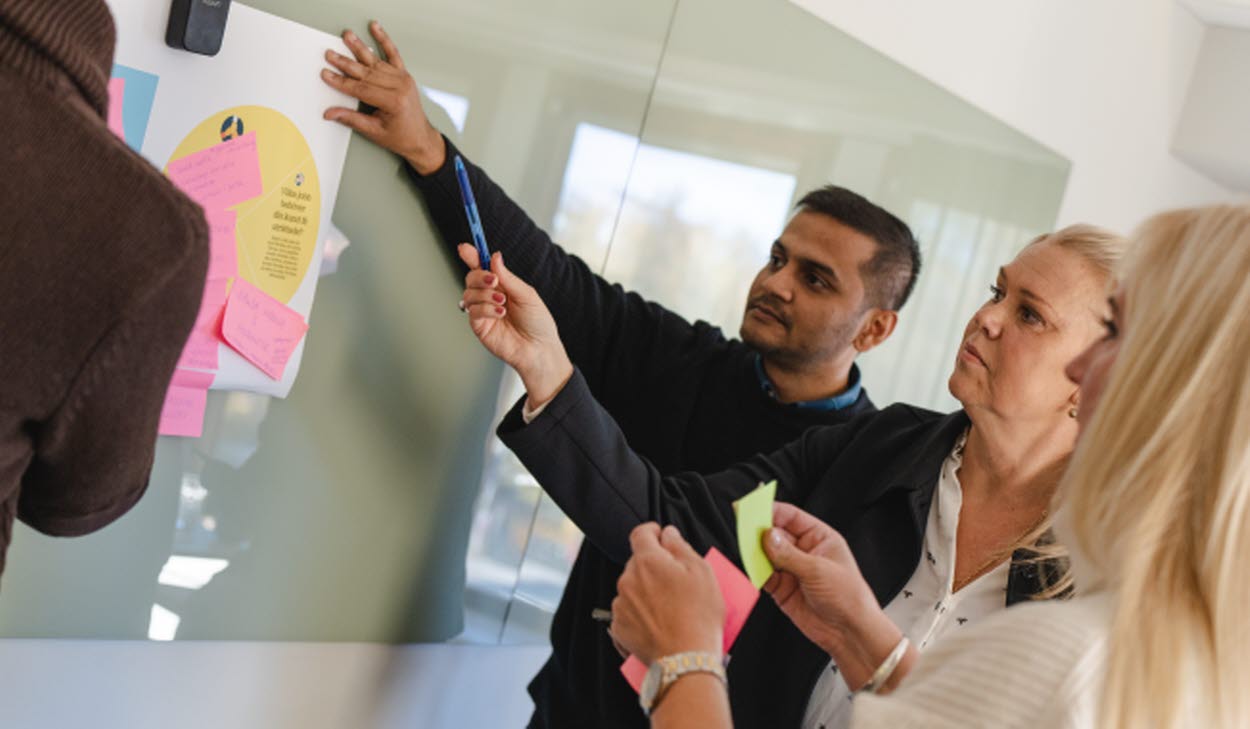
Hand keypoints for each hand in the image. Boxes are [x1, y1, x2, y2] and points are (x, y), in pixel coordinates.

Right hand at [321, 21, 445, 173]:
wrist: (421, 138)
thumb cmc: (401, 137)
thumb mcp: (374, 131)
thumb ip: (352, 119)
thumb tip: (331, 113)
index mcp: (393, 102)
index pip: (361, 89)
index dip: (341, 82)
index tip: (327, 75)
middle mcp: (400, 87)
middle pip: (366, 72)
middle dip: (346, 63)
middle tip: (330, 54)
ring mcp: (403, 79)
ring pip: (376, 61)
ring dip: (359, 48)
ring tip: (347, 36)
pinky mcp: (404, 75)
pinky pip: (393, 54)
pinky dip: (384, 40)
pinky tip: (376, 29)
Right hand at [458, 244, 571, 406]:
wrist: (539, 348)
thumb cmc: (538, 322)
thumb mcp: (526, 294)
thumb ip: (508, 277)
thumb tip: (494, 256)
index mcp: (502, 285)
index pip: (482, 267)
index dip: (472, 256)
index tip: (465, 248)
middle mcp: (489, 296)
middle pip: (471, 277)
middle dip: (479, 275)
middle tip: (493, 280)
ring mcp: (483, 311)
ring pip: (468, 293)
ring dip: (485, 294)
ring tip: (502, 303)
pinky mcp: (479, 326)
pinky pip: (472, 310)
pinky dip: (486, 308)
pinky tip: (500, 313)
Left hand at [610, 524, 724, 665]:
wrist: (686, 660)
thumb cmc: (698, 616)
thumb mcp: (701, 571)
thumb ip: (680, 546)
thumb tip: (668, 534)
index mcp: (647, 562)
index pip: (640, 533)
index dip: (652, 531)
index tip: (660, 536)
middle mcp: (628, 580)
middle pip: (637, 563)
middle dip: (654, 566)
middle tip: (677, 581)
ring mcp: (621, 606)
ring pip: (632, 589)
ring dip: (646, 591)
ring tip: (670, 608)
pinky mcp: (619, 628)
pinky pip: (628, 613)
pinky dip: (640, 614)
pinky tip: (659, 623)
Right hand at [763, 502, 906, 688]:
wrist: (849, 632)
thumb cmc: (848, 597)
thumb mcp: (818, 570)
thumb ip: (789, 554)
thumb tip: (767, 536)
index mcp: (819, 537)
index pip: (790, 516)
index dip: (770, 510)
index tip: (751, 508)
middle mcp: (804, 551)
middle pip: (775, 533)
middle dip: (759, 531)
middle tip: (743, 529)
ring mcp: (792, 569)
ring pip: (766, 554)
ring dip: (755, 552)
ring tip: (746, 550)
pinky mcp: (782, 588)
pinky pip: (764, 575)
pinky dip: (755, 571)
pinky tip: (752, 569)